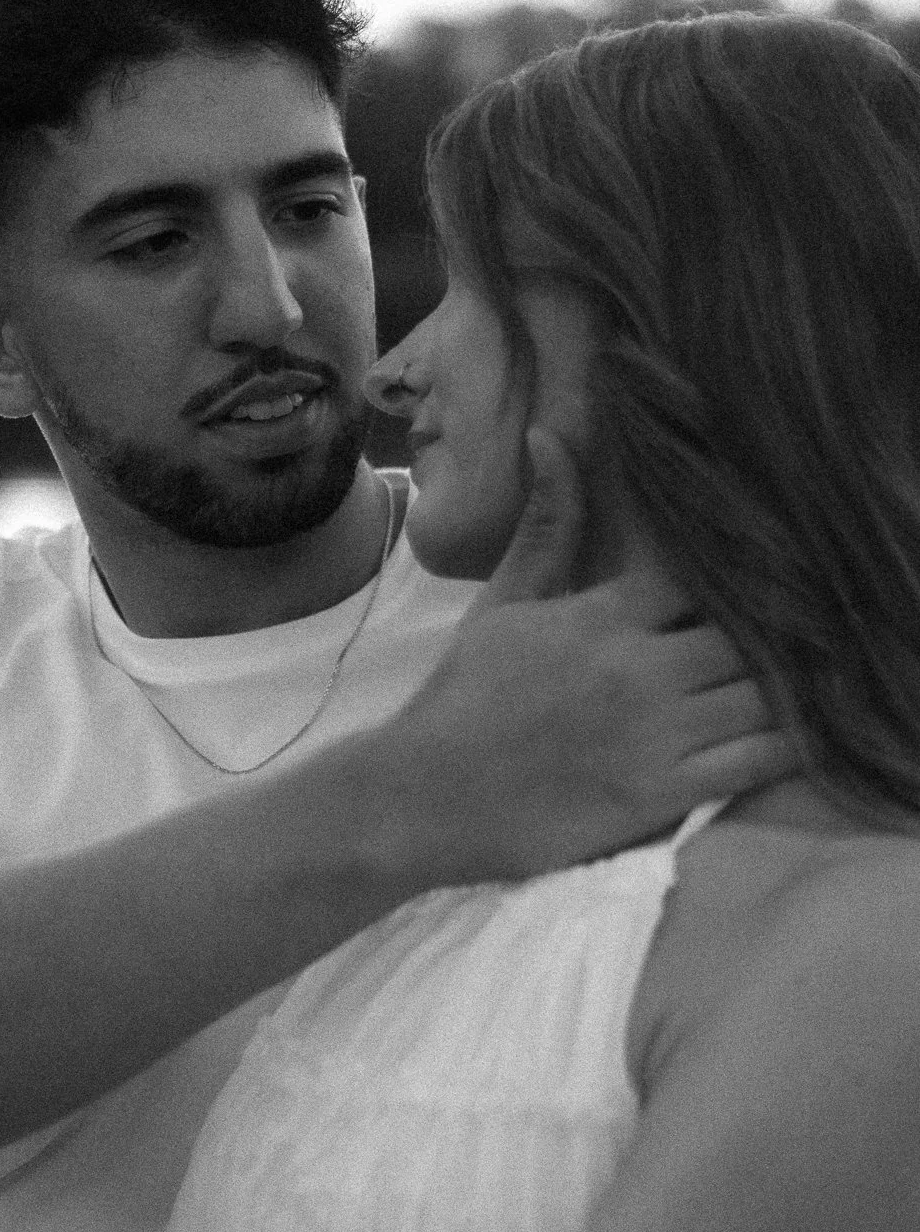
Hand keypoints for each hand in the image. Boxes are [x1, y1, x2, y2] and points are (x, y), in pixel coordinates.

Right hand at [379, 429, 796, 882]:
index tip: (760, 573)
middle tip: (799, 632)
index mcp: (605, 614)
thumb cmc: (465, 696)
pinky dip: (789, 745)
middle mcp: (639, 667)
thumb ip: (547, 524)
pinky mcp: (662, 795)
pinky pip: (756, 763)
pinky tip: (798, 734)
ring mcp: (655, 733)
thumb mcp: (504, 603)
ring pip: (766, 694)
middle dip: (779, 632)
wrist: (425, 796)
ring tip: (805, 681)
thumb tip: (548, 436)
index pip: (707, 571)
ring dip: (792, 686)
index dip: (742, 572)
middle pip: (750, 633)